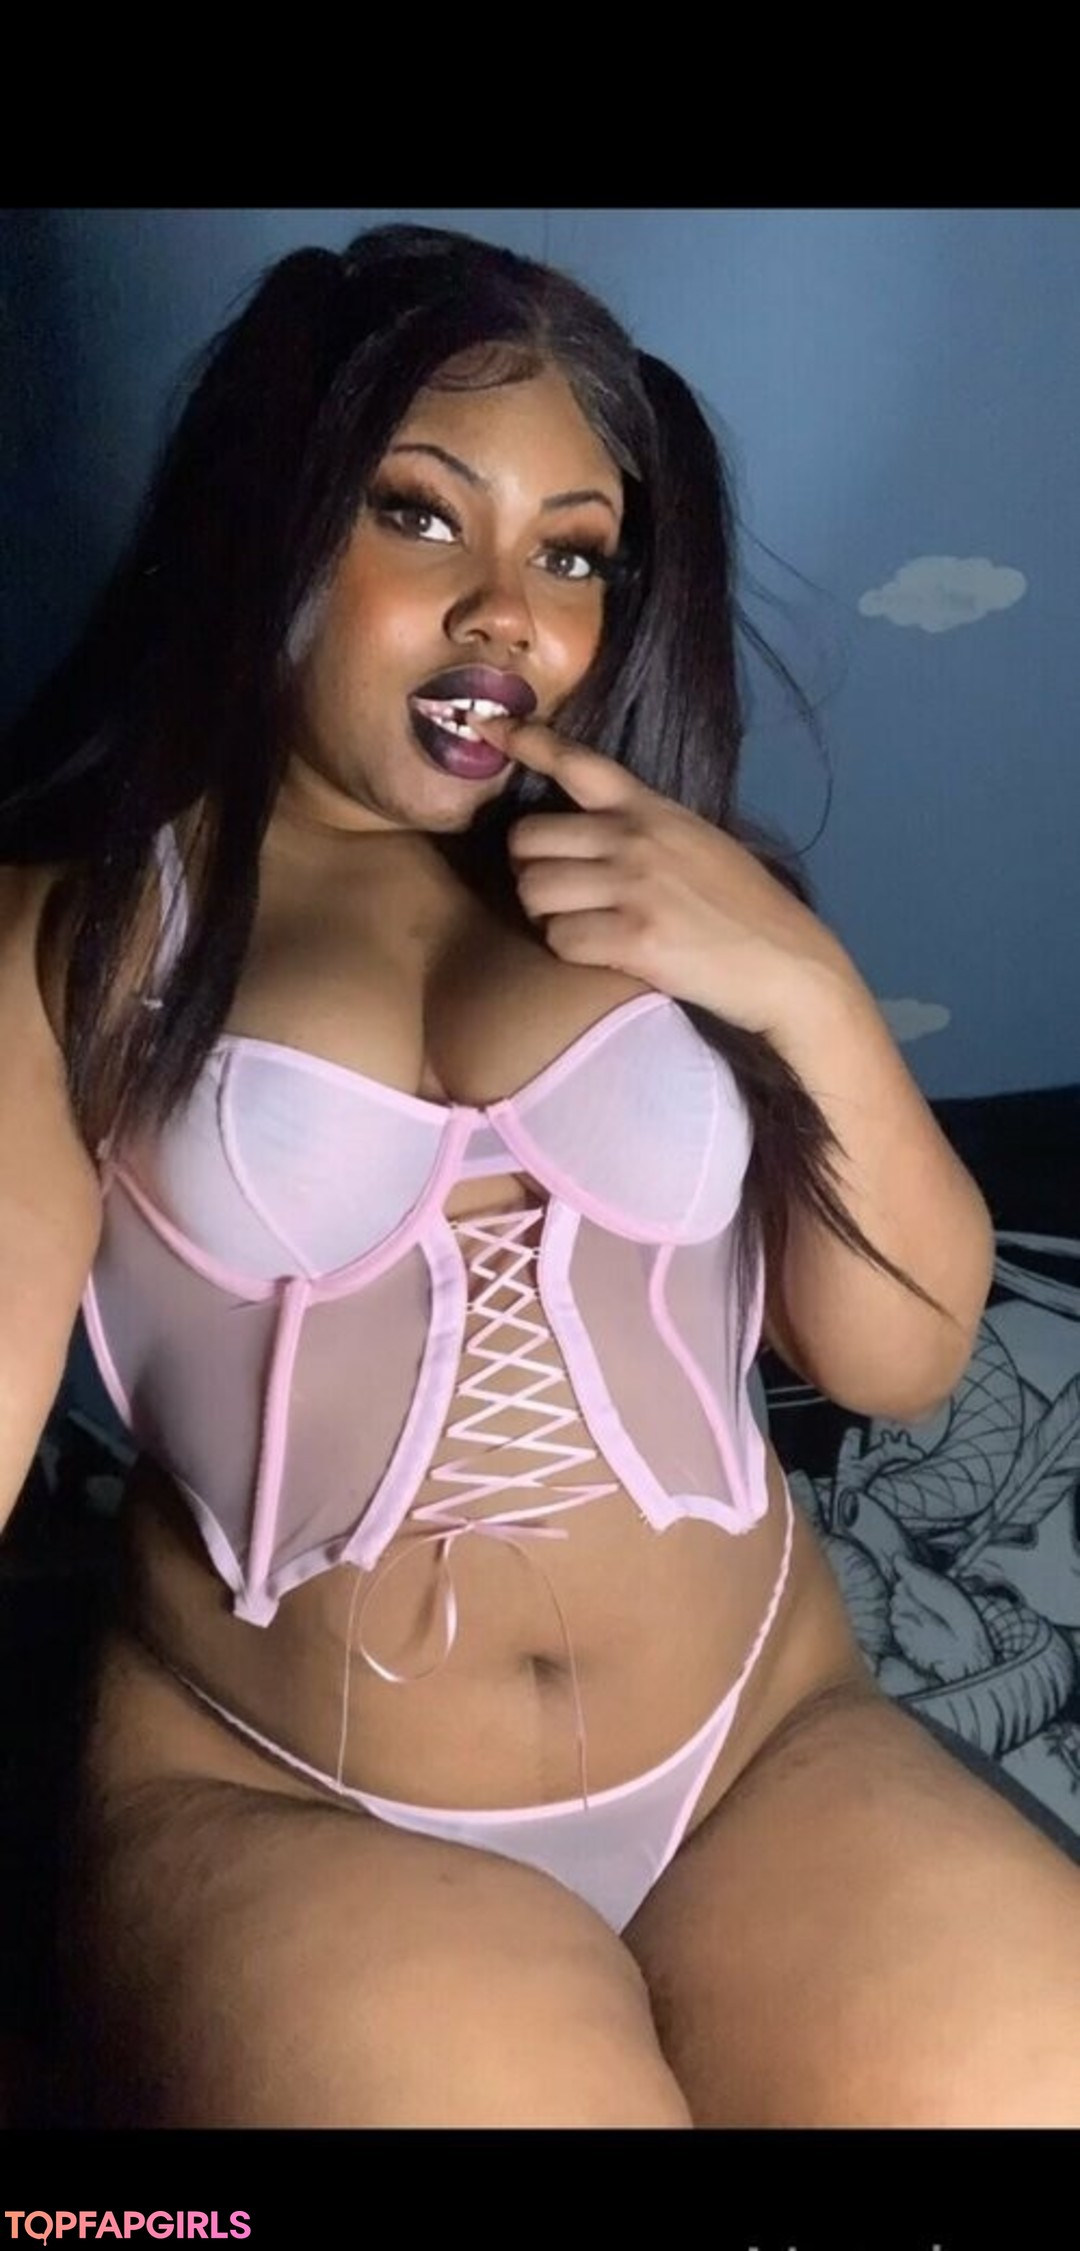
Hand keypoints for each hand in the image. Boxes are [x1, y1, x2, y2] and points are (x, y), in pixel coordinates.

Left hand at [486, 719, 854, 1037]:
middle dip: (529, 870)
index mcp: (652, 809)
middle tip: (556, 893)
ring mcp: (634, 887)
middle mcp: (636, 838)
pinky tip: (600, 954)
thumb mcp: (698, 843)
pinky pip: (560, 939)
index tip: (494, 728)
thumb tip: (591, 832)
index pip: (579, 763)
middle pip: (528, 837)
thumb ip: (645, 829)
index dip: (529, 742)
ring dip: (545, 915)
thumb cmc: (744, 909)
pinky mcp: (635, 937)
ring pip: (534, 890)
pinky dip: (569, 951)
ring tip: (579, 926)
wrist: (789, 963)